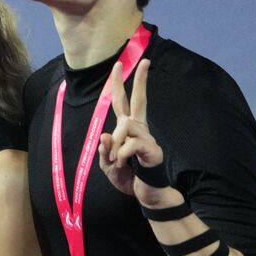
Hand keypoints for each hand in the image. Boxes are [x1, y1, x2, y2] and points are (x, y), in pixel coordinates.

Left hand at [98, 60, 169, 204]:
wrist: (146, 195)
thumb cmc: (127, 178)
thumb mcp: (107, 164)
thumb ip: (104, 150)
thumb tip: (104, 135)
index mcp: (126, 129)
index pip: (121, 103)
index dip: (118, 84)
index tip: (119, 64)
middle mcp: (138, 129)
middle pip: (139, 100)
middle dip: (141, 80)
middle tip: (146, 61)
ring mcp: (147, 137)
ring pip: (125, 127)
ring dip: (115, 146)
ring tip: (117, 162)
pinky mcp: (152, 149)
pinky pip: (128, 146)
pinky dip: (121, 157)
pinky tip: (125, 166)